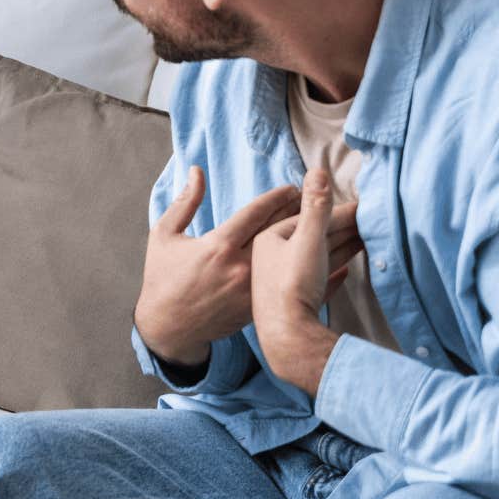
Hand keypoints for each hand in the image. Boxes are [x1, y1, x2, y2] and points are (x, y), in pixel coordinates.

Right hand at [134, 169, 356, 370]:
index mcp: (217, 246)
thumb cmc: (162, 279)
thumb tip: (196, 170)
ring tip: (332, 226)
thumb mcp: (164, 236)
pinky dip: (311, 272)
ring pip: (289, 259)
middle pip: (278, 233)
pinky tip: (336, 262)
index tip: (293, 187)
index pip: (255, 214)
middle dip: (300, 213)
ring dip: (313, 241)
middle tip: (319, 198)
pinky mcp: (257, 307)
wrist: (169, 328)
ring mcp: (251, 290)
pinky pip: (289, 285)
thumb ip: (184, 202)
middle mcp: (239, 267)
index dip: (276, 198)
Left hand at [250, 168, 354, 396]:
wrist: (288, 337)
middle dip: (341, 229)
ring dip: (341, 249)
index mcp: (268, 241)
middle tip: (369, 221)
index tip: (362, 208)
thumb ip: (316, 207)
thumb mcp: (308, 238)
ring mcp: (283, 286)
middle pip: (312, 239)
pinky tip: (345, 273)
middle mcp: (271, 261)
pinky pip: (318, 285)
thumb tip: (317, 171)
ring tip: (365, 239)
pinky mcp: (297, 307)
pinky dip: (333, 276)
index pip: (308, 219)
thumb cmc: (293, 284)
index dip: (337, 213)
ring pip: (317, 260)